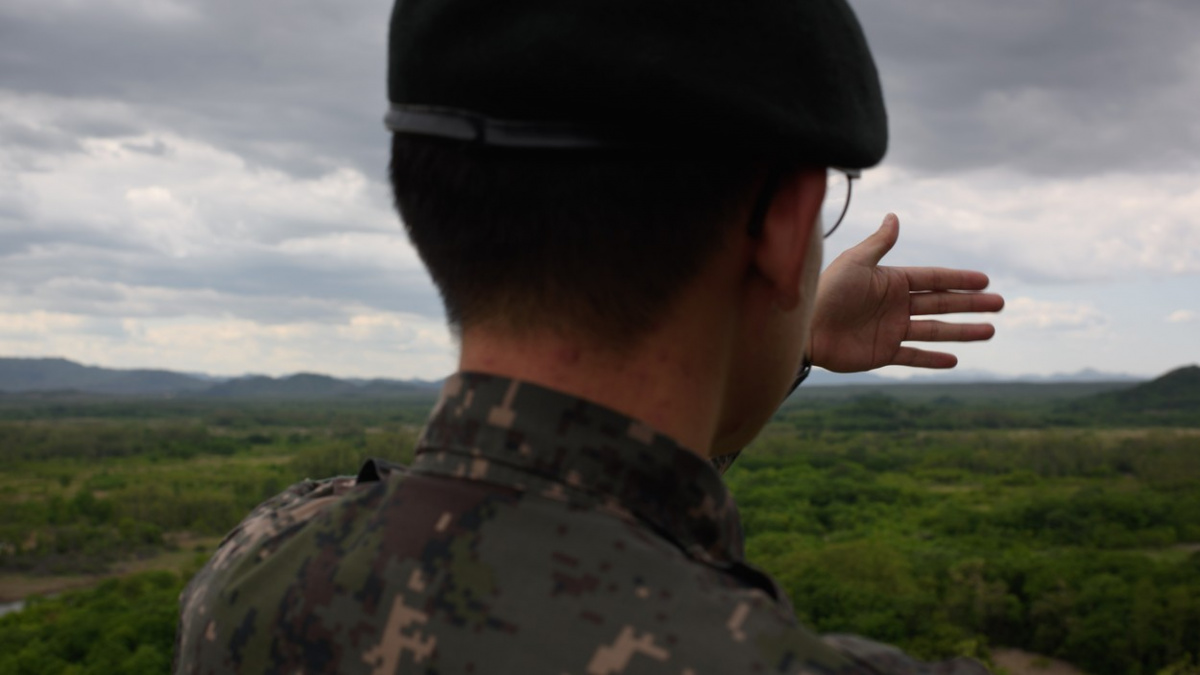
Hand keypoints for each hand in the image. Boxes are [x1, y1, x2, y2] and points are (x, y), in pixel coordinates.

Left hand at [810, 213, 1003, 372]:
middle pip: (941, 304)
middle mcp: (894, 306)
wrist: (803, 328)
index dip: (959, 280)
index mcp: (891, 281)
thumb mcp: (855, 263)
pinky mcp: (882, 353)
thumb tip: (894, 216)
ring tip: (990, 331)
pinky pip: (913, 357)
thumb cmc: (825, 292)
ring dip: (962, 331)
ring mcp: (890, 330)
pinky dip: (933, 359)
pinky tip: (956, 359)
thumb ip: (878, 244)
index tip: (985, 281)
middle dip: (970, 304)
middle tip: (1000, 304)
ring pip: (935, 330)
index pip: (933, 279)